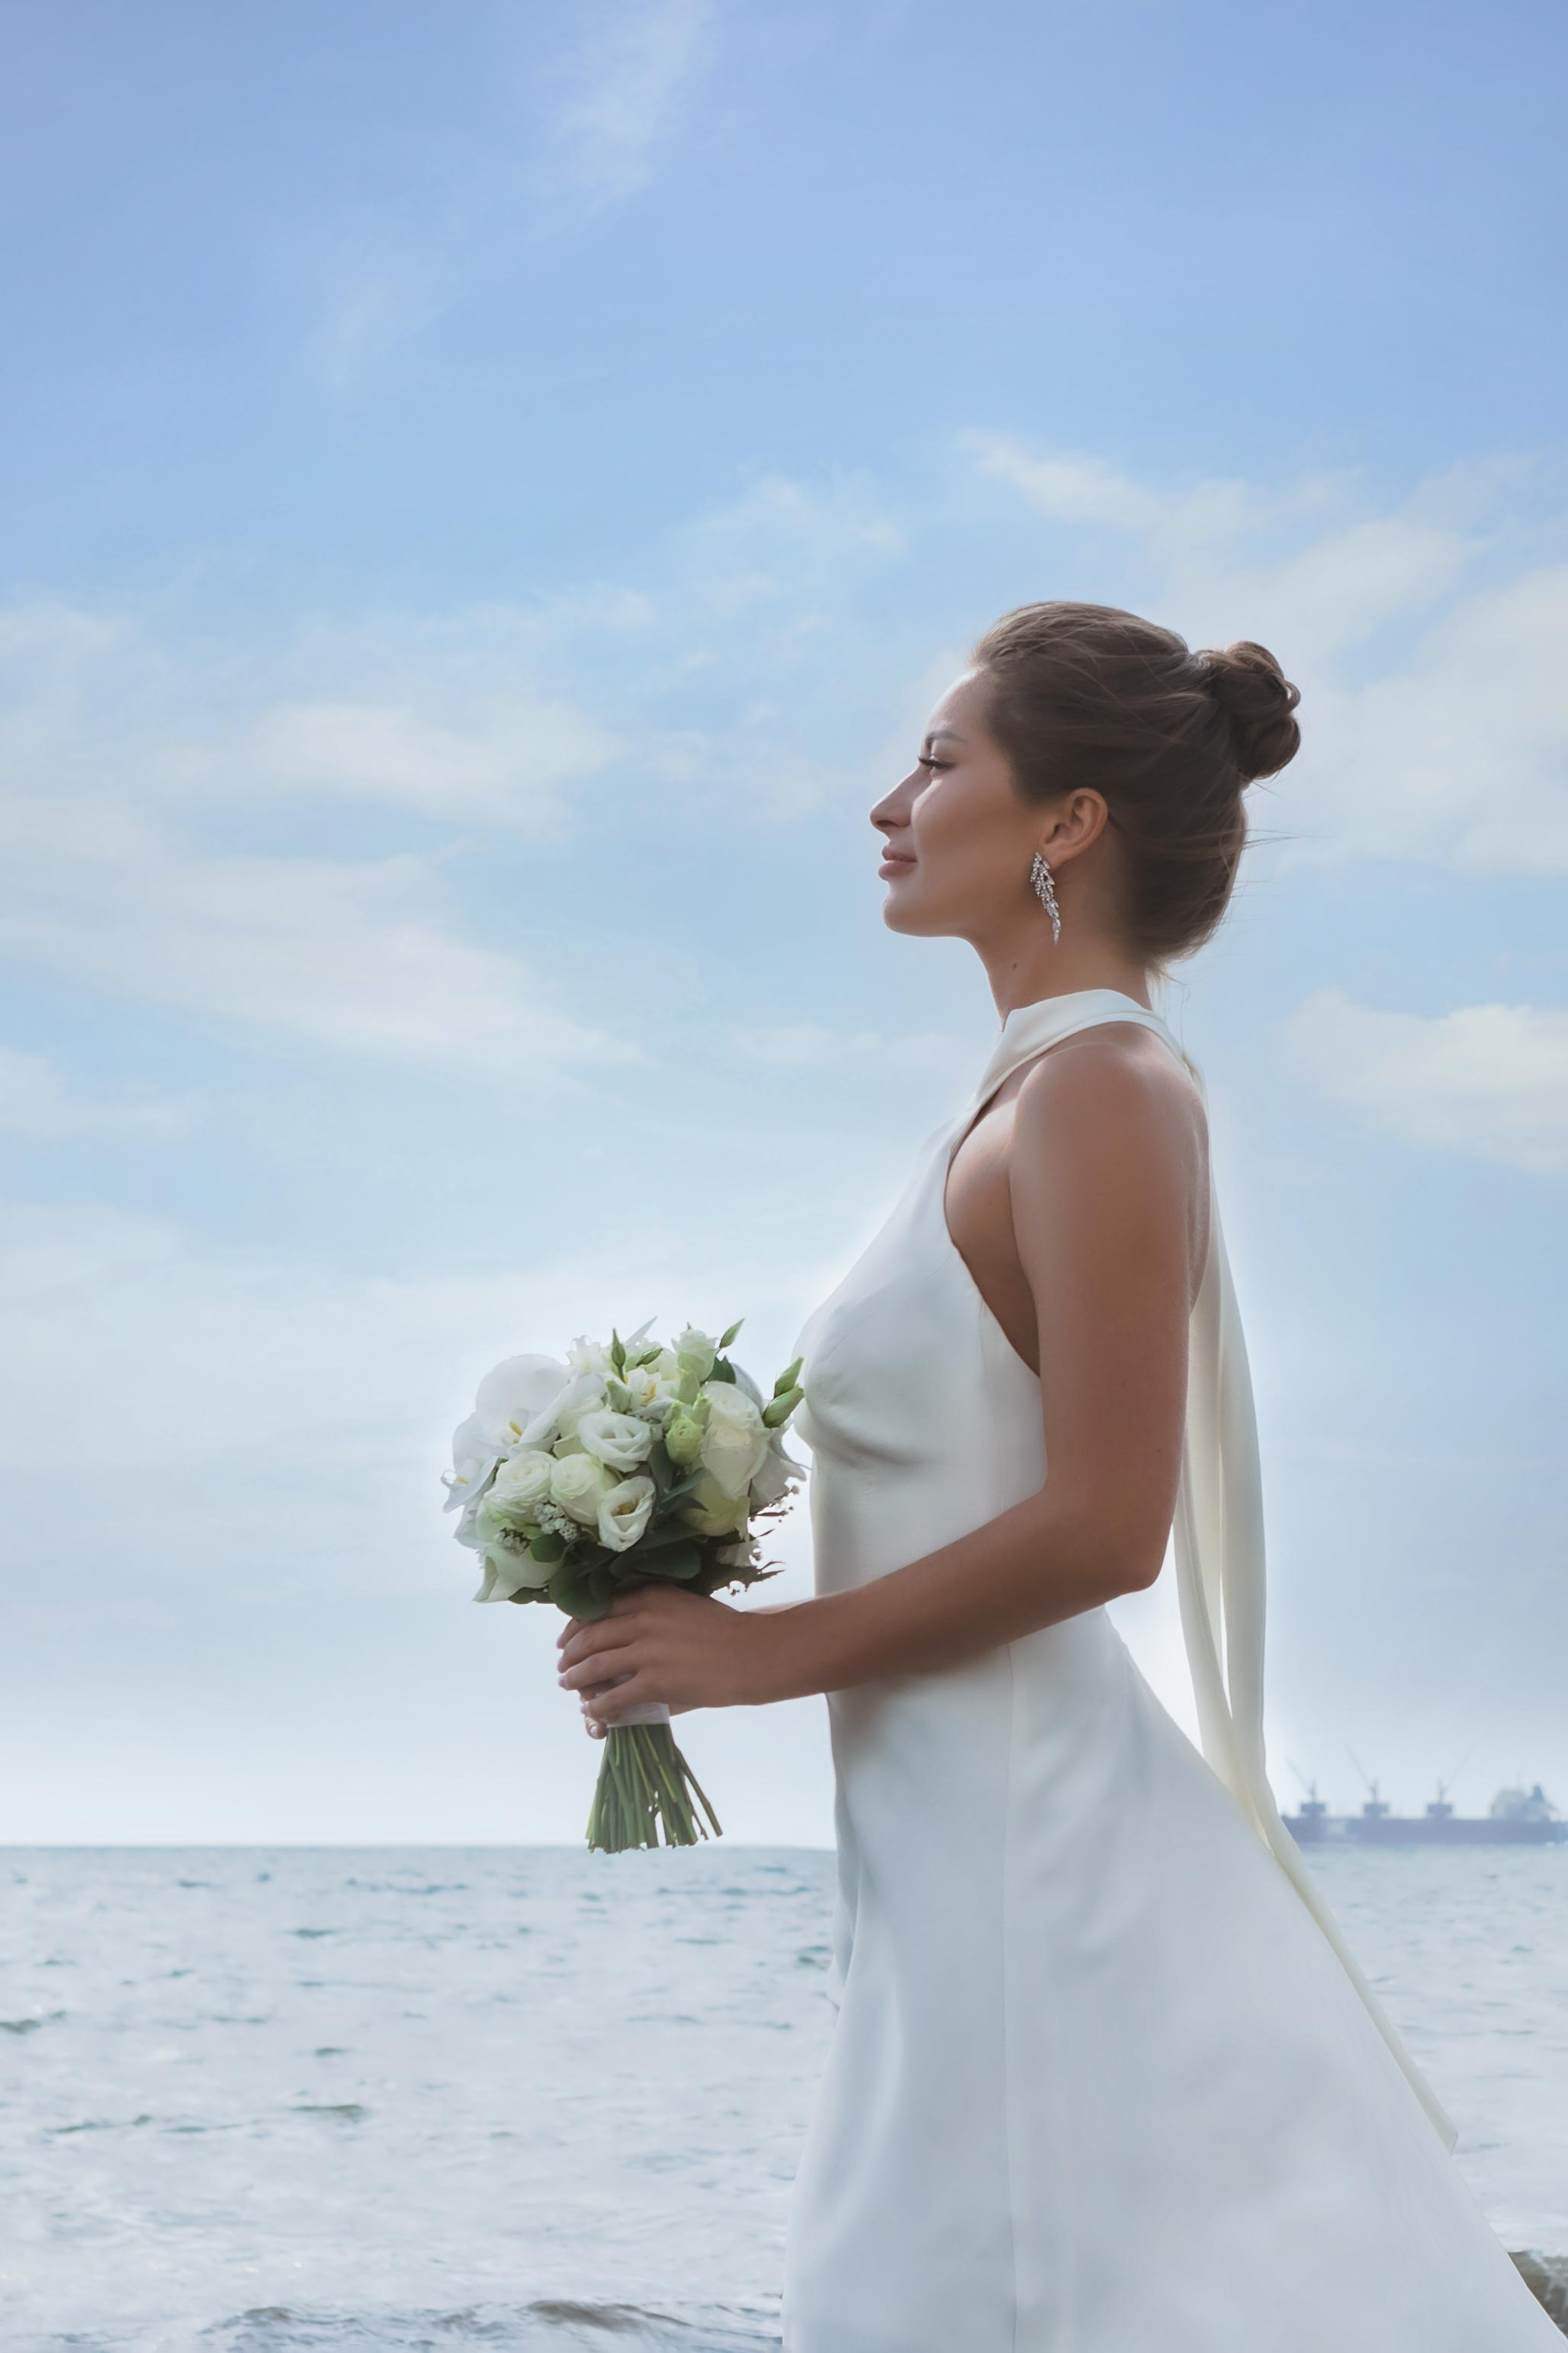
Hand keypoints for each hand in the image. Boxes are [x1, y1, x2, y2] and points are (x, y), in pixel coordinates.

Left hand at [556, 1582, 790, 1729]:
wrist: (753, 1654)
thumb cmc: (725, 1630)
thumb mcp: (683, 1605)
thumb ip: (651, 1614)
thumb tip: (621, 1634)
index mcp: (649, 1595)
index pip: (597, 1608)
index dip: (574, 1627)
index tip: (566, 1639)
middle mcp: (643, 1618)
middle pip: (590, 1637)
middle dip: (570, 1655)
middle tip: (563, 1667)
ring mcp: (647, 1651)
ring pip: (595, 1666)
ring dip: (575, 1679)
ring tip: (569, 1685)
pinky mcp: (655, 1681)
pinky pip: (613, 1696)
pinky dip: (597, 1705)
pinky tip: (593, 1710)